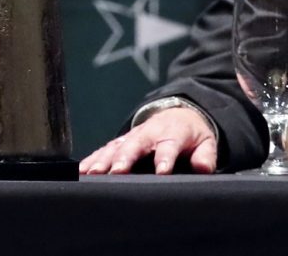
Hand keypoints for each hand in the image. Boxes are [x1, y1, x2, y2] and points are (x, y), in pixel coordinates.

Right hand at [78, 106, 216, 174]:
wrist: (177, 114)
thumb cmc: (191, 135)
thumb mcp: (205, 142)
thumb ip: (205, 156)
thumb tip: (203, 168)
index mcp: (173, 133)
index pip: (168, 146)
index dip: (164, 159)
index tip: (161, 172)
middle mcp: (149, 133)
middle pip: (135, 145)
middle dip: (125, 158)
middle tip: (116, 172)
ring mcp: (132, 137)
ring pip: (115, 147)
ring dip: (104, 160)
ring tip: (93, 173)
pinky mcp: (120, 142)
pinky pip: (103, 150)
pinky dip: (92, 160)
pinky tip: (81, 171)